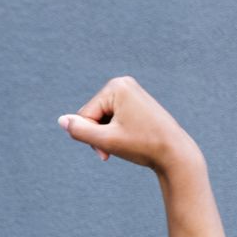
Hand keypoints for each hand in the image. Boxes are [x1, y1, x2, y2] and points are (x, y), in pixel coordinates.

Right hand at [57, 76, 198, 171]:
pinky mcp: (136, 101)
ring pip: (102, 118)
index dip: (92, 137)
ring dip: (106, 135)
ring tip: (123, 145)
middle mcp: (123, 83)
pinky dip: (115, 131)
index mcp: (116, 86)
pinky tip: (129, 139)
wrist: (175, 153)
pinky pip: (113, 117)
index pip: (85, 114)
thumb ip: (80, 131)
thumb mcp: (106, 140)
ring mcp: (131, 91)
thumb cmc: (142, 145)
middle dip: (99, 135)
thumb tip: (61, 120)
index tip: (107, 151)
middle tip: (114, 150)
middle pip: (93, 114)